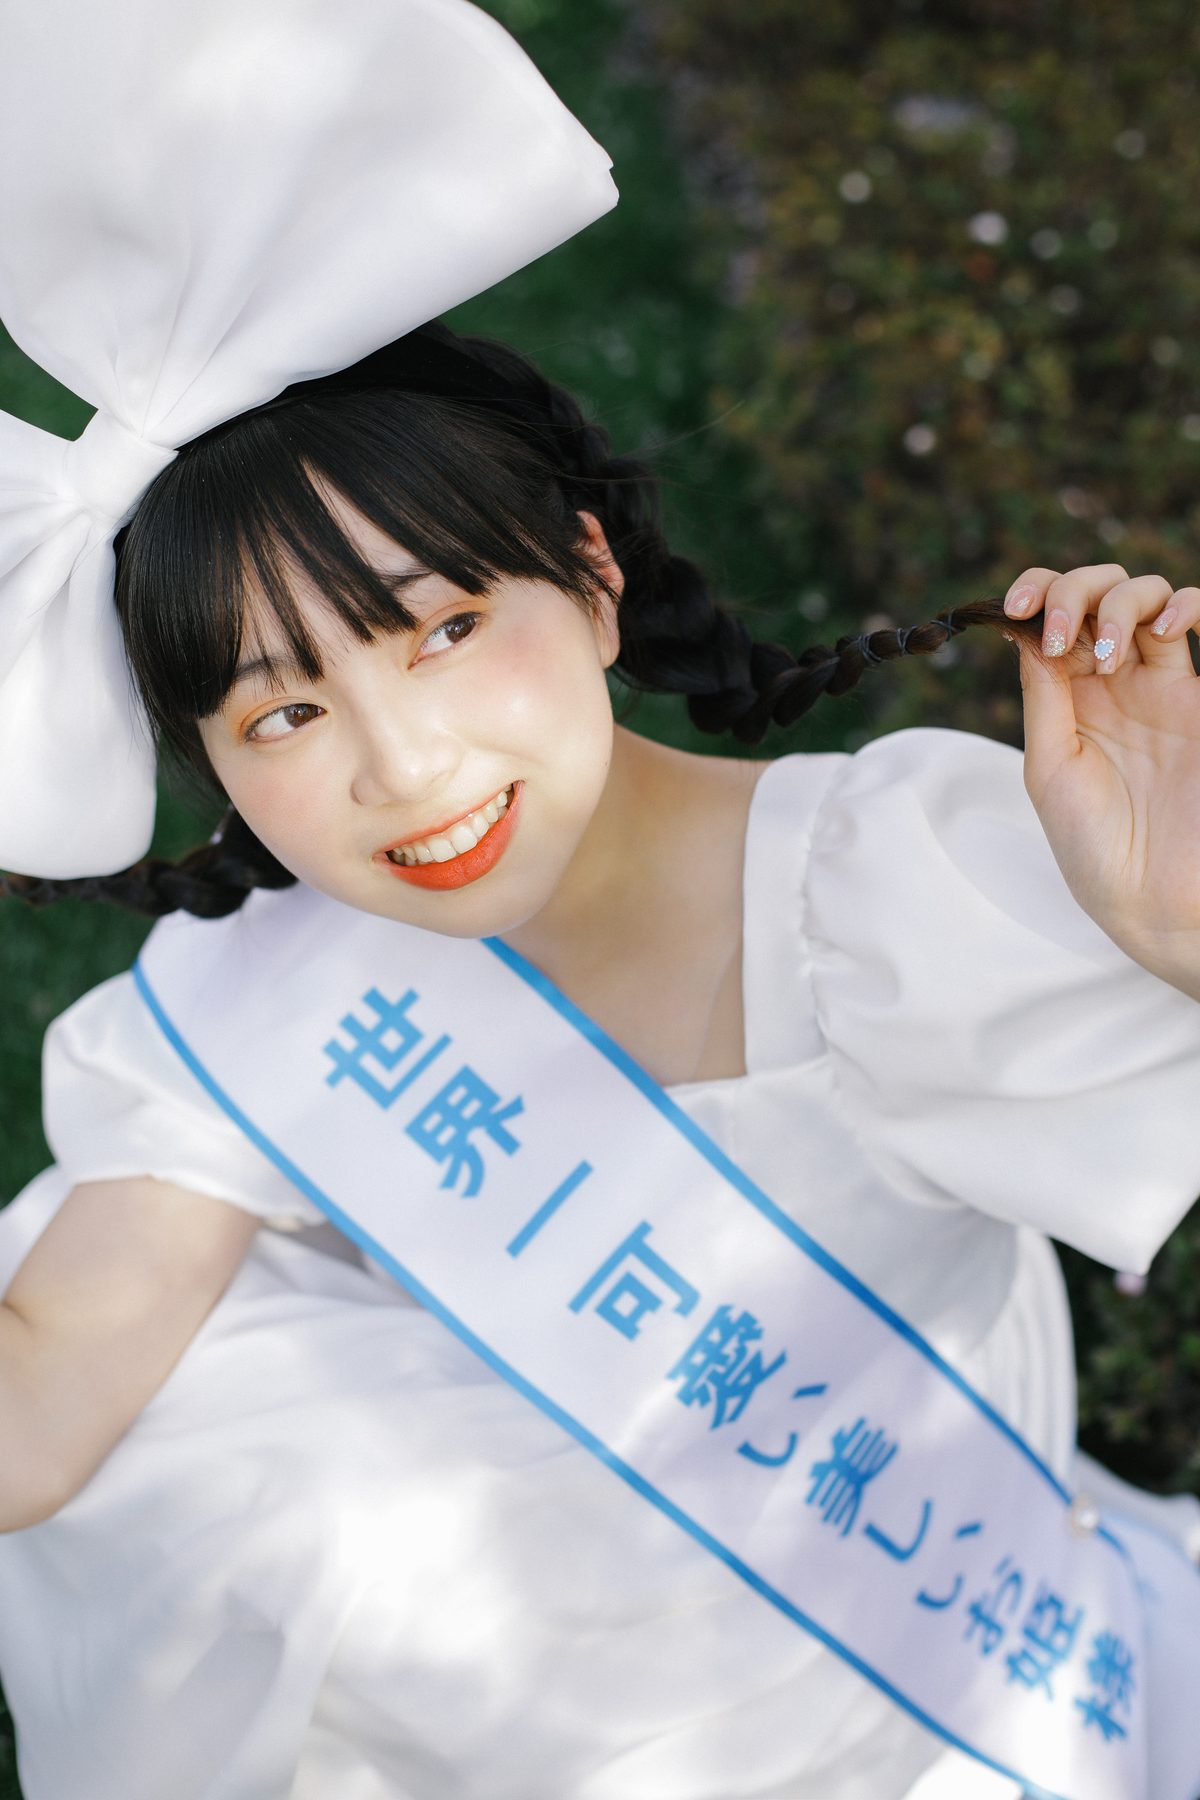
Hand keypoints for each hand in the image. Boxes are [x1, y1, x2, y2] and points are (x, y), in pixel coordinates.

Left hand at [1003, 562, 1199, 997]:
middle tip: (1064, 636)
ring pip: (1147, 596)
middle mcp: (1111, 683)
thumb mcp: (1049, 766)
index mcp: (1064, 697)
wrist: (1154, 899)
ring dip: (1120, 601)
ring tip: (1104, 653)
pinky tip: (1166, 629)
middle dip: (1073, 590)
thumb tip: (1024, 627)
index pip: (1049, 614)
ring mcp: (1160, 685)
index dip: (1034, 592)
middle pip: (1096, 591)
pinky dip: (1186, 603)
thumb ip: (1044, 694)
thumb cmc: (1094, 846)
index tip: (1017, 608)